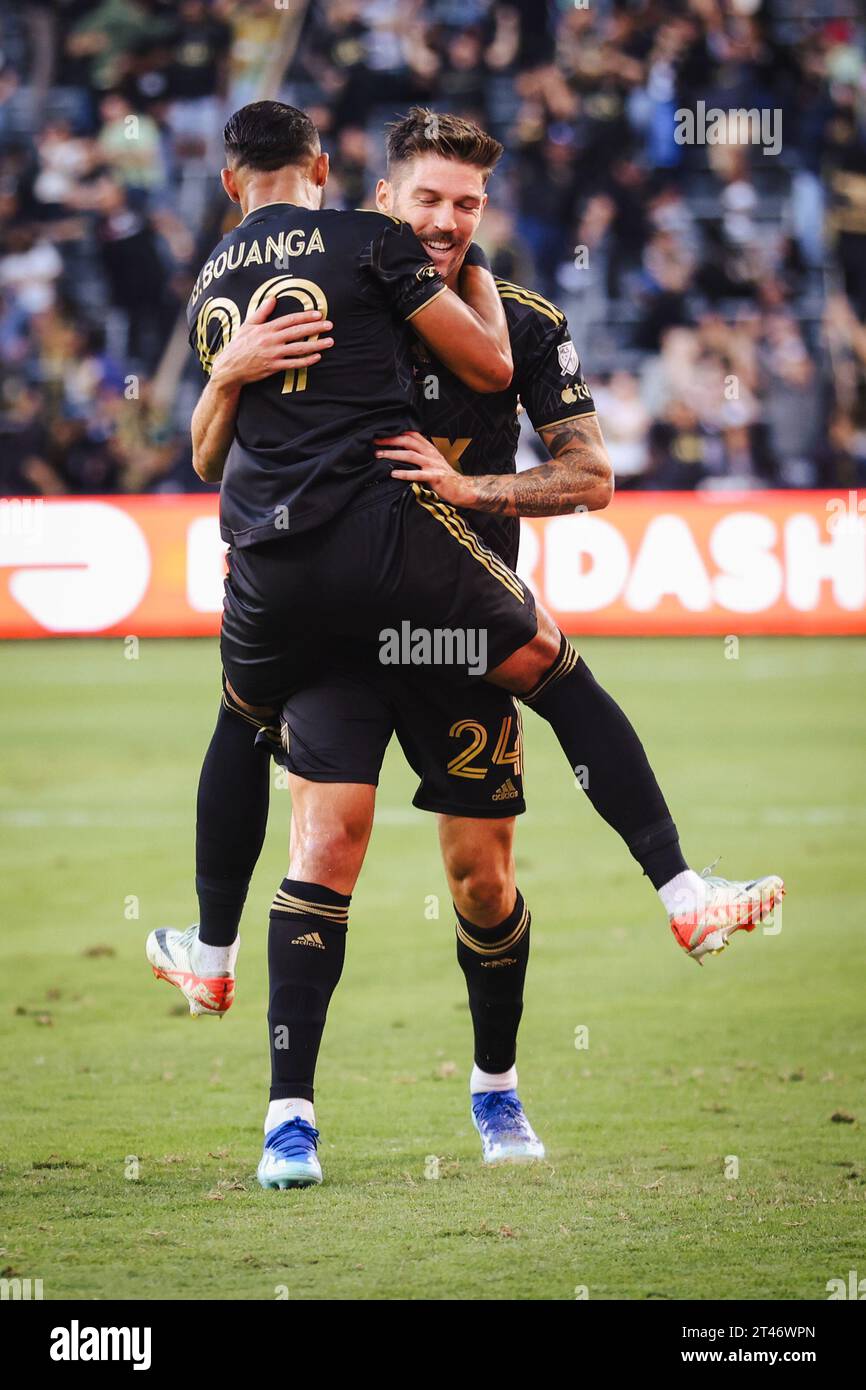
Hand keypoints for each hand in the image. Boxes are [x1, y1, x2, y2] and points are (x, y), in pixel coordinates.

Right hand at [211, 297, 333, 387]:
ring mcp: (273, 354)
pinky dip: (306, 361)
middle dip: (315, 328)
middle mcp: (271, 340)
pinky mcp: (274, 367)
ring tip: (329, 342)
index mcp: (266, 328)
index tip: (318, 314)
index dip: (306, 316)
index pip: (290, 319)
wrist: (230, 368)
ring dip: (316, 345)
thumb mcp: (248, 325)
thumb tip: (273, 298)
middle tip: (330, 325)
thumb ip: (262, 312)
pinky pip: (293, 364)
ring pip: (299, 348)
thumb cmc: (239, 345)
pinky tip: (317, 357)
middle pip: (297, 332)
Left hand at [375, 431, 473, 505]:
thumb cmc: (446, 477)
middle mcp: (431, 454)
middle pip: (408, 441)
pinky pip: (417, 474)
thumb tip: (402, 454)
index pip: (413, 435)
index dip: (397, 432)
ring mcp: (433, 465)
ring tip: (380, 455)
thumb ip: (420, 457)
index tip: (382, 433)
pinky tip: (394, 474)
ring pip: (410, 455)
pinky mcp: (434, 477)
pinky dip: (405, 473)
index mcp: (430, 449)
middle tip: (376, 441)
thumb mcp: (433, 462)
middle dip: (391, 440)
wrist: (463, 489)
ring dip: (393, 454)